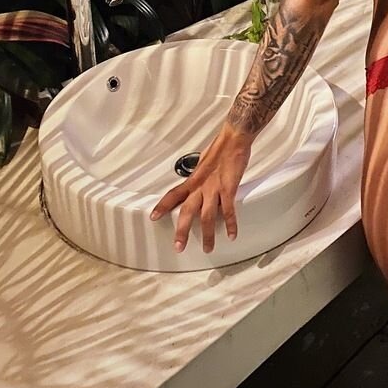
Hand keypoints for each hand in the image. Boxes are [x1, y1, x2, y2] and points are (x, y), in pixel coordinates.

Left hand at [150, 123, 252, 253]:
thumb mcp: (202, 164)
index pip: (174, 194)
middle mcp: (201, 186)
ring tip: (208, 247)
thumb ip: (198, 177)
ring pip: (207, 216)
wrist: (233, 139)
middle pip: (187, 212)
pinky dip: (230, 224)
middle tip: (178, 246)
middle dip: (182, 231)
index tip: (153, 217)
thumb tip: (196, 183)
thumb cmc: (220, 149)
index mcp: (194, 180)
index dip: (162, 206)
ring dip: (208, 234)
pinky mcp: (229, 188)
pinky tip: (232, 235)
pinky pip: (228, 210)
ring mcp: (214, 188)